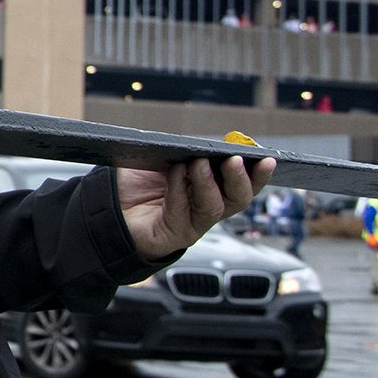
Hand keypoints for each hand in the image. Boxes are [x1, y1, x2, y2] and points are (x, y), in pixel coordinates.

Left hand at [118, 155, 273, 260]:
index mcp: (213, 189)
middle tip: (235, 159)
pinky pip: (182, 212)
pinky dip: (179, 190)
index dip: (259, 174)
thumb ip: (184, 153)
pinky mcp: (174, 233)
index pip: (244, 184)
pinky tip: (174, 173)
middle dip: (241, 178)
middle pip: (238, 198)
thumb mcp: (163, 160)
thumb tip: (204, 144)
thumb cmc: (138, 183)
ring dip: (208, 183)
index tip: (268, 159)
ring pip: (214, 207)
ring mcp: (193, 223)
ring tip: (199, 162)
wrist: (110, 208)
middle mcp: (208, 207)